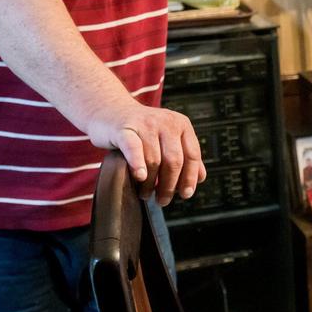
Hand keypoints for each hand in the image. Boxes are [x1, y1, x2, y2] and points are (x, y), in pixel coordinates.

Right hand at [86, 102, 205, 205]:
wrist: (110, 110)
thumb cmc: (141, 130)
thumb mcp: (166, 138)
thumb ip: (184, 155)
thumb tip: (200, 178)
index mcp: (181, 124)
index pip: (192, 155)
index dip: (190, 177)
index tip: (185, 194)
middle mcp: (166, 122)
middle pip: (174, 160)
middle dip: (169, 185)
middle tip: (162, 200)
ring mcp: (145, 124)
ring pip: (154, 160)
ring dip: (150, 183)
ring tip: (145, 194)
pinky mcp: (125, 128)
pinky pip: (134, 148)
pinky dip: (138, 164)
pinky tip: (140, 177)